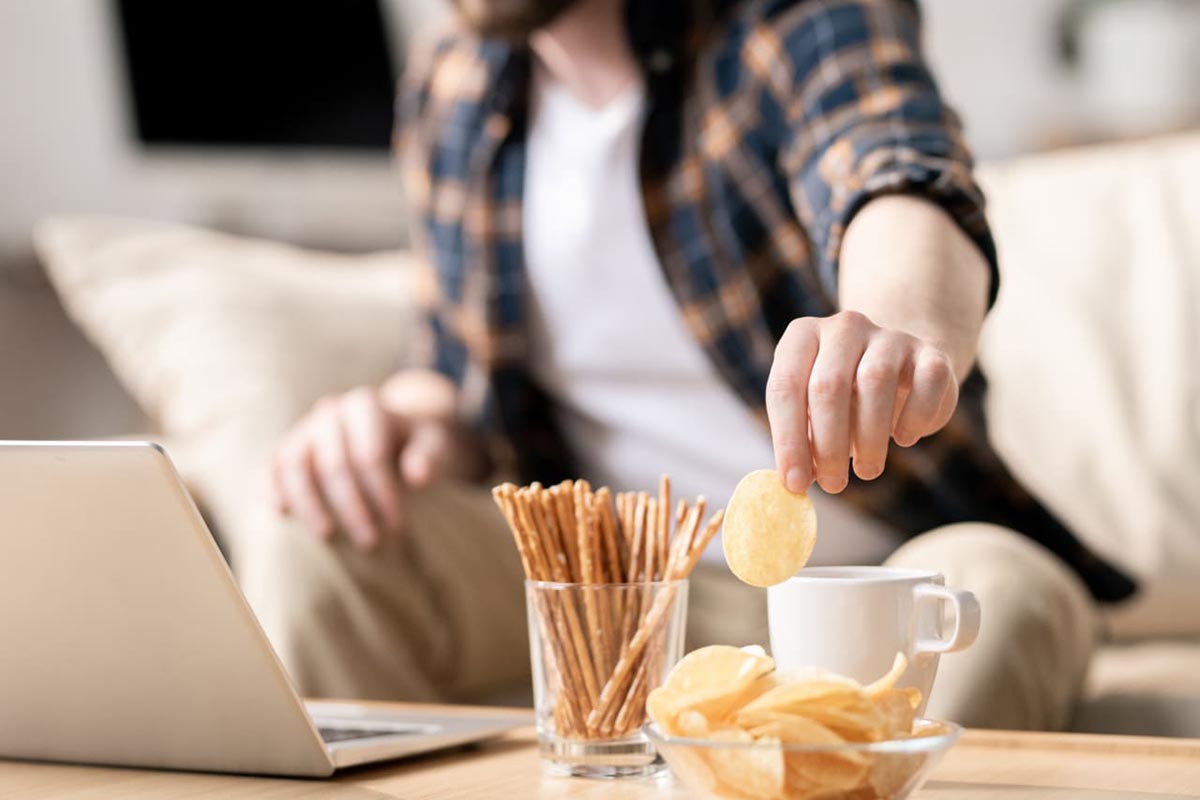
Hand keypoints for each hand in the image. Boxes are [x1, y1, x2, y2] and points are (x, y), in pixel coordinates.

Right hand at [270, 370, 476, 548]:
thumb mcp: (435, 445)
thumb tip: (419, 476)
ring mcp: (305, 429)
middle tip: (370, 543)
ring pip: (296, 465)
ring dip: (310, 504)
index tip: (397, 526)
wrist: (394, 437)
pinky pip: (274, 466)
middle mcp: (331, 412)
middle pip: (334, 464)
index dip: (383, 493)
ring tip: (328, 537)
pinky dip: (274, 488)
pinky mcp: (288, 447)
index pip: (370, 454)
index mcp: (366, 406)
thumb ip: (430, 456)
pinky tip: (282, 514)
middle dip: (352, 507)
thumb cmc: (417, 445)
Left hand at [766, 310, 958, 493]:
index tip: (795, 482)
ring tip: (866, 471)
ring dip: (869, 437)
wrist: (899, 367)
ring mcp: (889, 336)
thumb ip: (801, 439)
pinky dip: (914, 417)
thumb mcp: (812, 411)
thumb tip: (794, 482)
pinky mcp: (930, 352)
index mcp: (803, 336)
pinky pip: (927, 382)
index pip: (785, 386)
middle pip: (828, 386)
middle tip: (833, 484)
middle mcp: (843, 327)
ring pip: (875, 382)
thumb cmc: (842, 398)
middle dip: (827, 445)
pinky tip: (903, 439)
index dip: (787, 439)